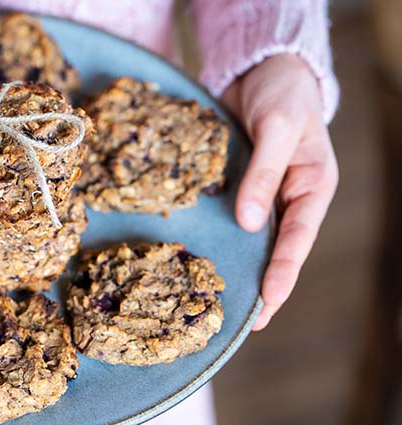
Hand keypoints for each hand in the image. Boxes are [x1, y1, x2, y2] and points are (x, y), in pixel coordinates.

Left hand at [221, 54, 338, 330]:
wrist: (262, 70)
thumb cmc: (282, 94)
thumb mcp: (277, 128)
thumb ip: (264, 174)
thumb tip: (249, 223)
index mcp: (312, 188)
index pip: (297, 240)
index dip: (282, 274)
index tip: (267, 304)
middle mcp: (289, 198)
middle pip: (276, 250)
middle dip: (262, 285)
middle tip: (245, 323)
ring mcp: (262, 194)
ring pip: (252, 240)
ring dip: (240, 267)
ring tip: (220, 302)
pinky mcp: (237, 187)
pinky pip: (229, 219)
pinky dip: (220, 239)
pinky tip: (202, 259)